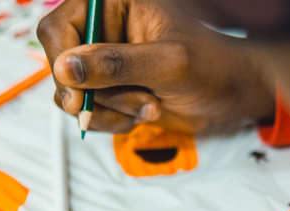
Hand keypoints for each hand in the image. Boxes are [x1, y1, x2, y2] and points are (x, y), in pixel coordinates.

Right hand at [36, 0, 275, 132]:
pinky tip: (144, 113)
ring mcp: (104, 61)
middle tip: (140, 103)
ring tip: (151, 106)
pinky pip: (89, 112)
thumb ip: (118, 64)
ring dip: (110, 111)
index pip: (58, 28)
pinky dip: (113, 121)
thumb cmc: (212, 66)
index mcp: (111, 3)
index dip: (61, 62)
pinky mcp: (110, 89)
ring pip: (74, 95)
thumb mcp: (169, 63)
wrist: (231, 93)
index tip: (78, 95)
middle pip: (62, 66)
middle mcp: (102, 29)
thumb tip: (65, 68)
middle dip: (98, 95)